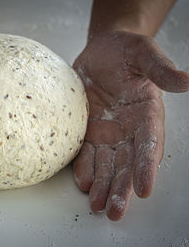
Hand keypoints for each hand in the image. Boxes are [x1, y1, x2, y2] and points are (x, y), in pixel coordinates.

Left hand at [72, 30, 188, 219]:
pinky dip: (85, 170)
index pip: (149, 145)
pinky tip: (84, 185)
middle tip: (114, 211)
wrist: (101, 51)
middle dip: (121, 188)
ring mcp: (107, 132)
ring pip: (107, 165)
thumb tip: (186, 81)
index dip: (146, 167)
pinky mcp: (89, 131)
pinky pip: (86, 154)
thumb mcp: (143, 53)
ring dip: (103, 186)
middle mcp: (128, 129)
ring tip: (97, 207)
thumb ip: (160, 69)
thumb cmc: (125, 50)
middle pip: (127, 163)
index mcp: (147, 113)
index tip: (143, 189)